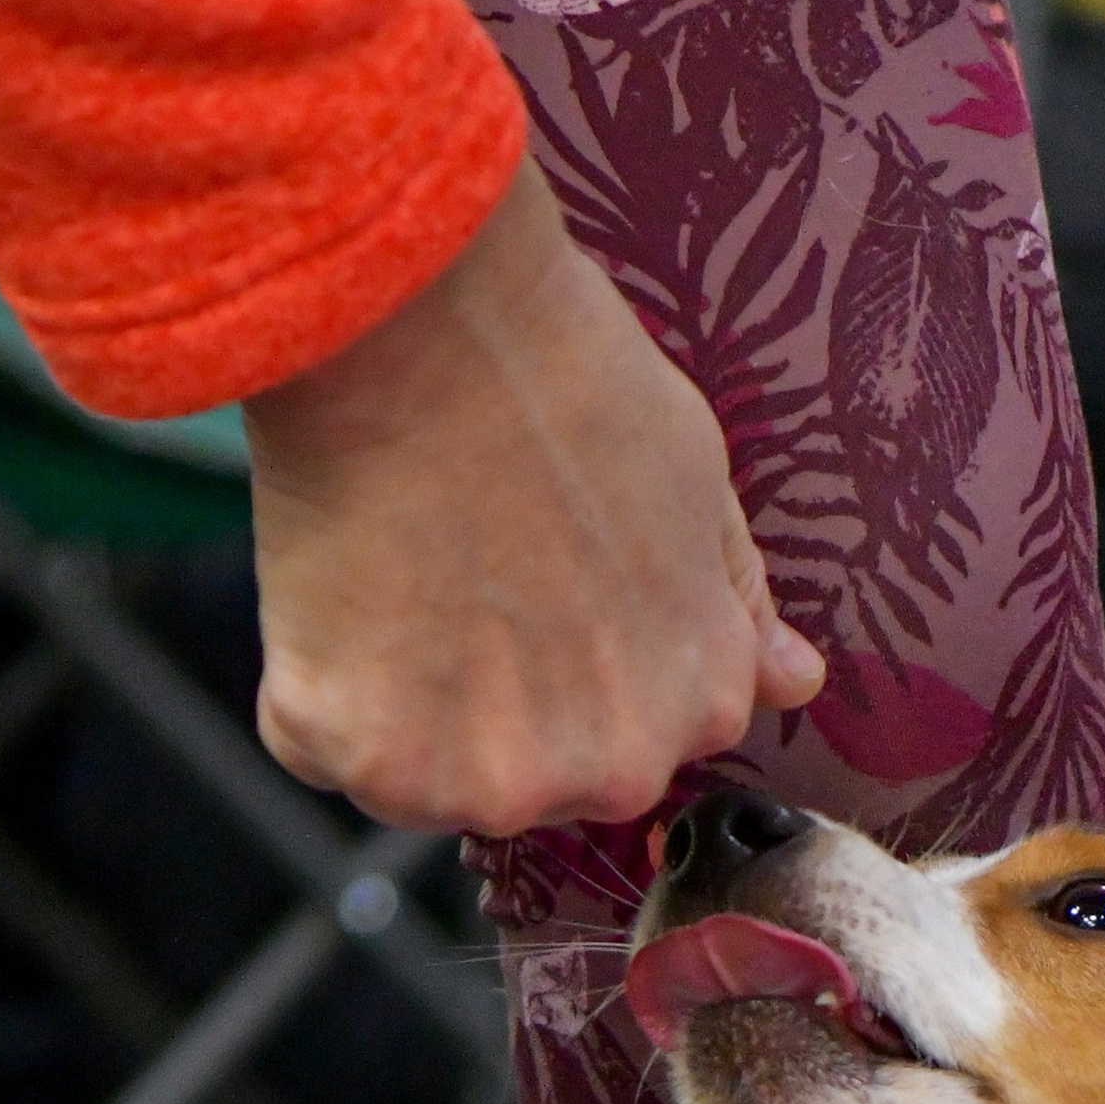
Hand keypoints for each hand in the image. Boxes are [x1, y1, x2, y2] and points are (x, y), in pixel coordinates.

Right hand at [244, 158, 823, 835]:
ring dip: (397, 697)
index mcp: (699, 706)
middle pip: (530, 775)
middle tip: (456, 570)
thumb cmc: (562, 377)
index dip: (565, 660)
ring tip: (400, 572)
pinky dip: (312, 685)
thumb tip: (792, 680)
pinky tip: (334, 588)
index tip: (529, 584)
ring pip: (424, 772)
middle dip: (489, 700)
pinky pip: (319, 746)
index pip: (627, 739)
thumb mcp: (697, 483)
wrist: (425, 323)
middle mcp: (610, 771)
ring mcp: (489, 780)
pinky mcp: (370, 761)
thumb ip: (735, 603)